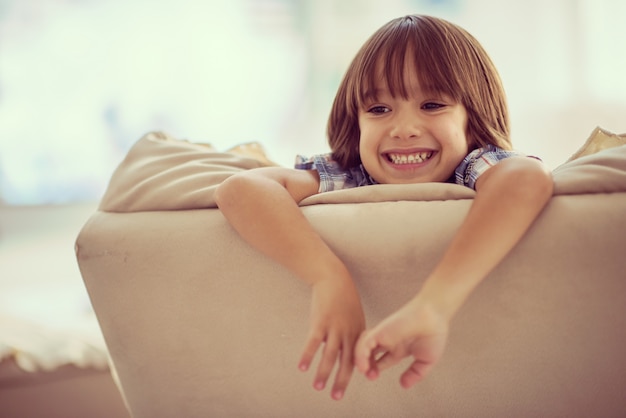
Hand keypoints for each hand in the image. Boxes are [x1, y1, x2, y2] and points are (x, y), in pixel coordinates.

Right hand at [298, 276, 364, 399]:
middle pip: (347, 361)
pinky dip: (307, 356)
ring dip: (323, 373)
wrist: (333, 277)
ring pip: (330, 356)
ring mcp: (335, 327)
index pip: (359, 358)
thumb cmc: (343, 296)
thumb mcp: (354, 315)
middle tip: (336, 396)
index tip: (350, 385)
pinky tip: (302, 367)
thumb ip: (352, 333)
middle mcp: (349, 332)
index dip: (356, 373)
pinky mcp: (320, 321)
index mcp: (359, 332)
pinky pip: (313, 343)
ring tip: (318, 387)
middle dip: (341, 381)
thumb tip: (346, 350)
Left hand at [354, 298, 447, 388]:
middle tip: (371, 376)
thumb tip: (404, 385)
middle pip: (369, 354)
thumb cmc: (434, 333)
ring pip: (363, 346)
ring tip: (365, 372)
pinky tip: (364, 366)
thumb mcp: (426, 360)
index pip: (381, 360)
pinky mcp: (381, 331)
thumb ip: (415, 374)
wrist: (434, 317)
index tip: (375, 377)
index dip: (376, 369)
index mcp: (399, 347)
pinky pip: (364, 342)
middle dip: (366, 366)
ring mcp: (384, 335)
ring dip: (360, 360)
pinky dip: (360, 354)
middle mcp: (389, 341)